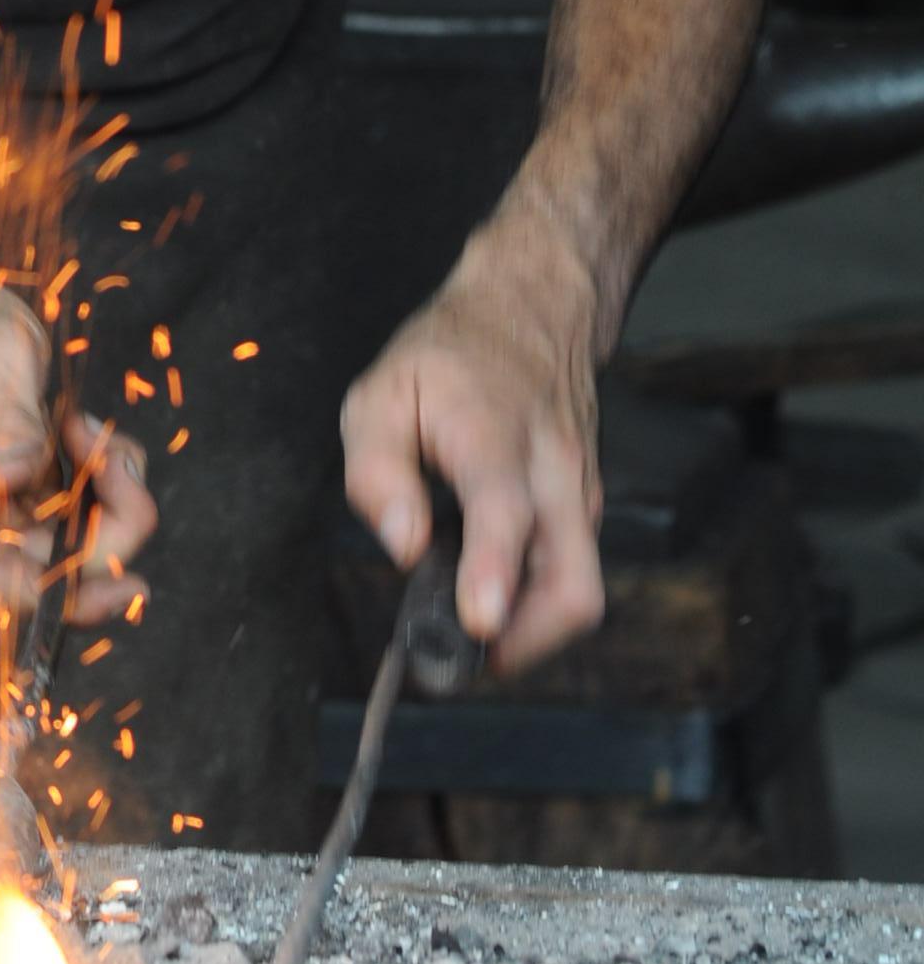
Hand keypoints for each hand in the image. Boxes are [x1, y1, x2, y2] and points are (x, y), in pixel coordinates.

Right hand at [0, 281, 156, 624]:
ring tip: (92, 432)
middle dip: (107, 529)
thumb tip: (9, 476)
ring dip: (110, 498)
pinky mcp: (23, 499)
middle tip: (117, 459)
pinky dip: (104, 479)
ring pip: (73, 548)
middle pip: (48, 574)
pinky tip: (83, 431)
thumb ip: (1, 422)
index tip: (123, 584)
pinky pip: (81, 515)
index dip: (63, 594)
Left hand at [340, 206, 603, 674]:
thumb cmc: (450, 355)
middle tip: (462, 656)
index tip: (479, 622)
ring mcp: (580, 494)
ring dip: (528, 630)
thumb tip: (402, 546)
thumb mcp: (382, 392)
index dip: (494, 572)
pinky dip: (533, 599)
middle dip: (523, 642)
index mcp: (494, 436)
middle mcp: (553, 473)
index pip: (505, 511)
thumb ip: (378, 471)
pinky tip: (488, 586)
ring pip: (579, 590)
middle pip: (571, 584)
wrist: (534, 308)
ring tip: (466, 625)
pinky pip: (571, 572)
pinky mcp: (586, 508)